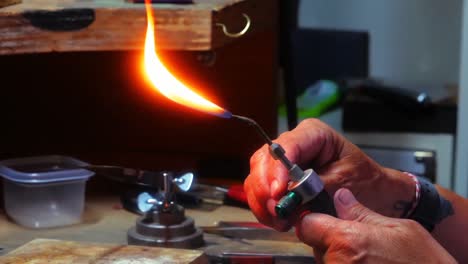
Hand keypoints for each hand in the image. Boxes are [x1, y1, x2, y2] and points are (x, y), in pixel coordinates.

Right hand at [244, 118, 414, 229]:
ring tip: (279, 219)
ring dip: (262, 201)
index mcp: (313, 134)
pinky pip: (261, 191)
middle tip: (275, 209)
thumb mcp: (344, 182)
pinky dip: (264, 207)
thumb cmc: (365, 181)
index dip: (277, 169)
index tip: (278, 192)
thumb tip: (290, 196)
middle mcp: (294, 144)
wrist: (374, 194)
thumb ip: (316, 187)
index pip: (286, 146)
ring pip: (257, 177)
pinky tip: (277, 219)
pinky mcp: (279, 180)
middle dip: (265, 188)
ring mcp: (283, 163)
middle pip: (263, 160)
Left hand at [297, 188, 455, 262]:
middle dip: (330, 239)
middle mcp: (336, 263)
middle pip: (315, 244)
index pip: (306, 224)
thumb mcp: (400, 229)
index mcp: (346, 241)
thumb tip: (341, 198)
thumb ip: (362, 213)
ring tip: (367, 257)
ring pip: (325, 260)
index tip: (321, 218)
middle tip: (357, 240)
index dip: (313, 219)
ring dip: (338, 256)